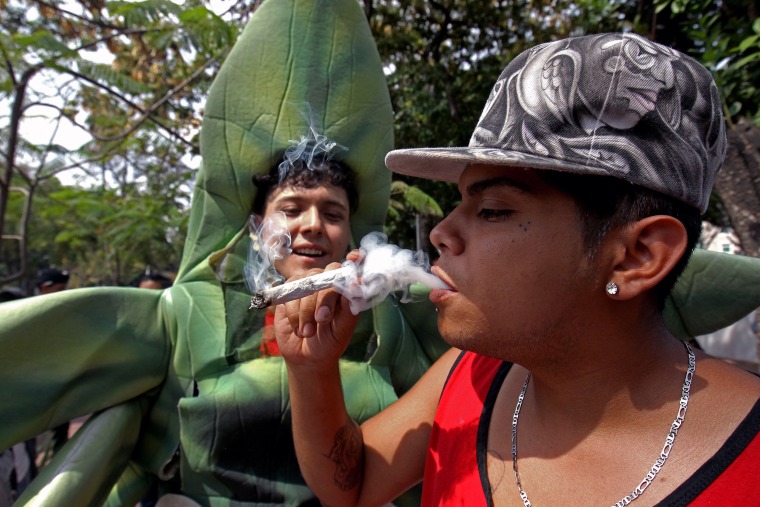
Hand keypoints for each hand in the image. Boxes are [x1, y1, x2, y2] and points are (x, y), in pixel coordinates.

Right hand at [274, 253, 361, 367]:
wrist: (306, 358)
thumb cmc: (329, 343)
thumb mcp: (343, 329)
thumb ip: (350, 306)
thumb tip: (356, 284)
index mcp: (345, 291)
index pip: (351, 269)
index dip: (354, 260)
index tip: (355, 258)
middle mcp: (327, 284)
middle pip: (327, 274)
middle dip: (324, 298)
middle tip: (323, 319)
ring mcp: (308, 286)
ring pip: (307, 283)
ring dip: (307, 311)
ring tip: (309, 332)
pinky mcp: (290, 292)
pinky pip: (290, 292)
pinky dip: (294, 313)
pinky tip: (299, 328)